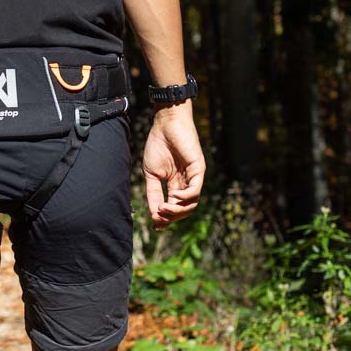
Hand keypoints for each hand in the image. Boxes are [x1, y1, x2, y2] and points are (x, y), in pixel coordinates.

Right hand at [142, 106, 205, 227]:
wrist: (164, 125)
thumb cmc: (158, 146)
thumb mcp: (151, 174)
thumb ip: (153, 193)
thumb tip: (154, 214)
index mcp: (175, 185)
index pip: (174, 207)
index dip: (166, 218)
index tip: (155, 225)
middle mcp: (187, 183)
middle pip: (184, 210)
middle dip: (170, 217)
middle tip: (158, 217)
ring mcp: (194, 177)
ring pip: (191, 204)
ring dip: (176, 210)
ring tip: (163, 208)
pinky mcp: (198, 169)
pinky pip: (195, 190)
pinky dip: (184, 197)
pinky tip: (173, 197)